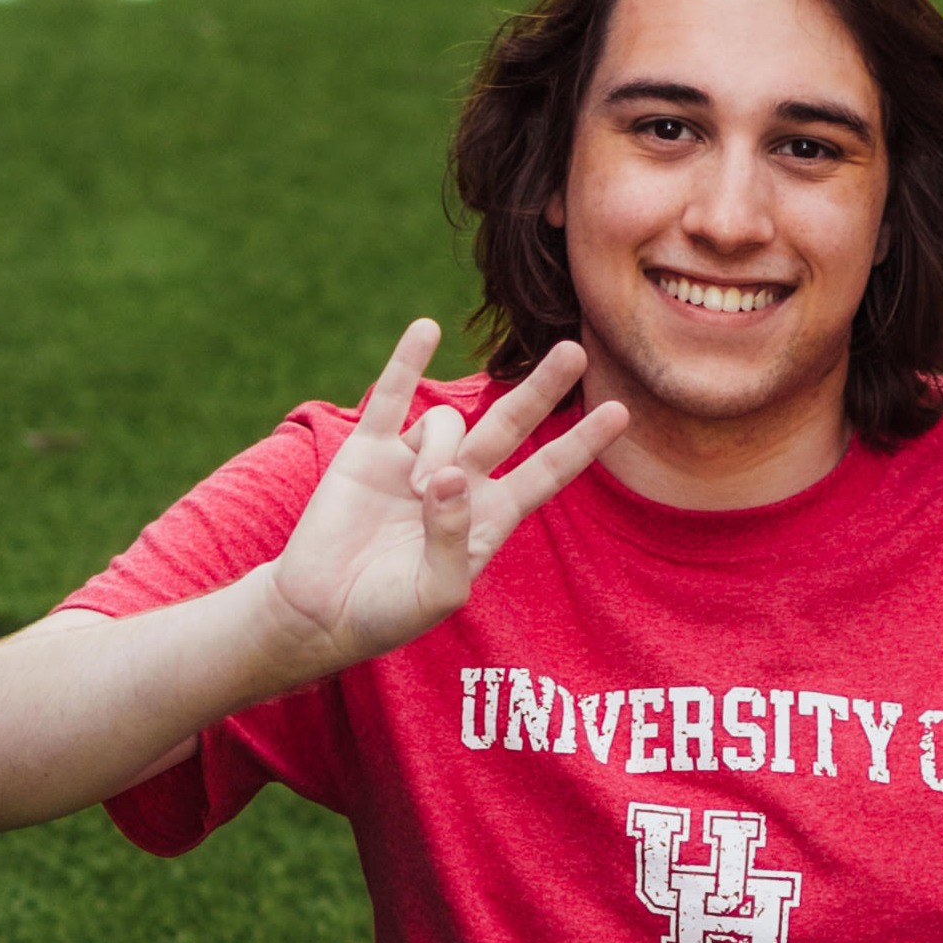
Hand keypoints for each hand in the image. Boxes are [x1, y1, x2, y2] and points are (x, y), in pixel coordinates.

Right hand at [257, 318, 628, 673]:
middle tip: (576, 351)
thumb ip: (453, 538)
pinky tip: (426, 329)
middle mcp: (460, 482)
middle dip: (543, 390)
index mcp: (489, 517)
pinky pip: (393, 399)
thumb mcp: (436, 592)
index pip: (546, 473)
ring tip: (416, 490)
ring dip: (437, 452)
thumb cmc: (389, 613)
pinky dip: (407, 363)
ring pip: (447, 425)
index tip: (621, 411)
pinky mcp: (369, 451)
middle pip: (510, 424)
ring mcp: (415, 461)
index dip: (580, 444)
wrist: (321, 612)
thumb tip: (448, 477)